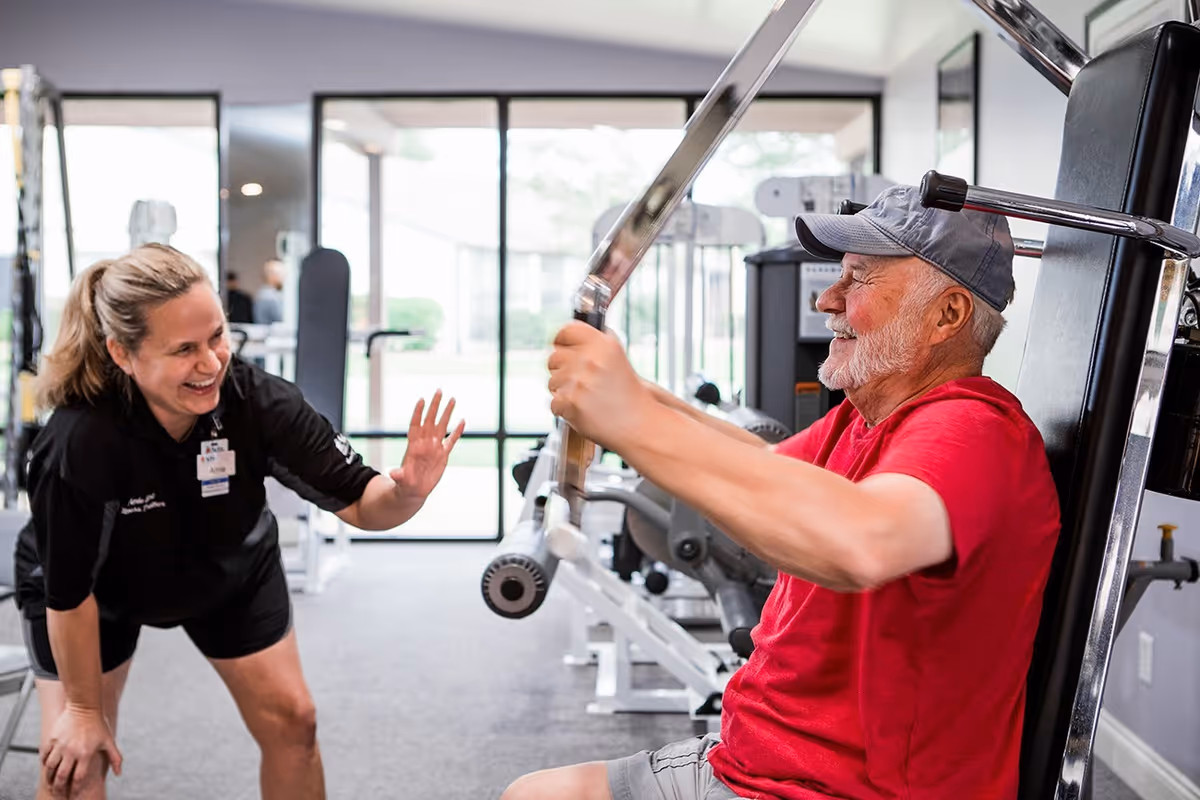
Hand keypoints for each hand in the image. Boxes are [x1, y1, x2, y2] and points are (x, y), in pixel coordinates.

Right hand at [42, 705, 121, 797]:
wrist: (84, 706)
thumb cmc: (98, 724)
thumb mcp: (109, 741)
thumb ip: (115, 758)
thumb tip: (119, 773)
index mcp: (86, 754)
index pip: (78, 778)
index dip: (74, 788)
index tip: (73, 794)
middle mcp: (71, 751)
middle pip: (61, 776)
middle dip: (58, 788)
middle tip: (58, 793)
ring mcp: (60, 745)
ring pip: (50, 768)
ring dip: (49, 778)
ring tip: (50, 783)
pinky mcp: (52, 739)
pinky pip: (44, 755)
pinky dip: (44, 763)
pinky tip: (47, 767)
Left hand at [389, 390, 464, 499]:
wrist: (414, 490)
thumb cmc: (405, 485)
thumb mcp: (401, 480)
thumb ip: (399, 475)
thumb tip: (392, 473)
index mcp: (413, 446)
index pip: (415, 425)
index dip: (418, 413)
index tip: (421, 400)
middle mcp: (424, 443)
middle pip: (430, 420)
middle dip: (434, 406)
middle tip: (439, 391)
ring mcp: (434, 448)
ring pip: (442, 426)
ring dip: (446, 413)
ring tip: (452, 399)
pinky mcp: (443, 455)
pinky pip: (451, 441)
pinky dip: (457, 431)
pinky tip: (463, 421)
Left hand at [547, 322, 653, 450]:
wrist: (639, 425)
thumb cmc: (628, 395)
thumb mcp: (617, 358)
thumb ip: (595, 344)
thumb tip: (568, 335)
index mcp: (603, 344)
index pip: (566, 331)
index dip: (562, 342)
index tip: (562, 349)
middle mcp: (590, 359)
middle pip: (554, 357)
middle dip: (562, 370)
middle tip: (581, 382)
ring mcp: (579, 381)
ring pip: (553, 381)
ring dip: (563, 391)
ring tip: (586, 398)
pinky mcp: (570, 402)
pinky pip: (554, 403)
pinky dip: (565, 410)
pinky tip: (584, 410)